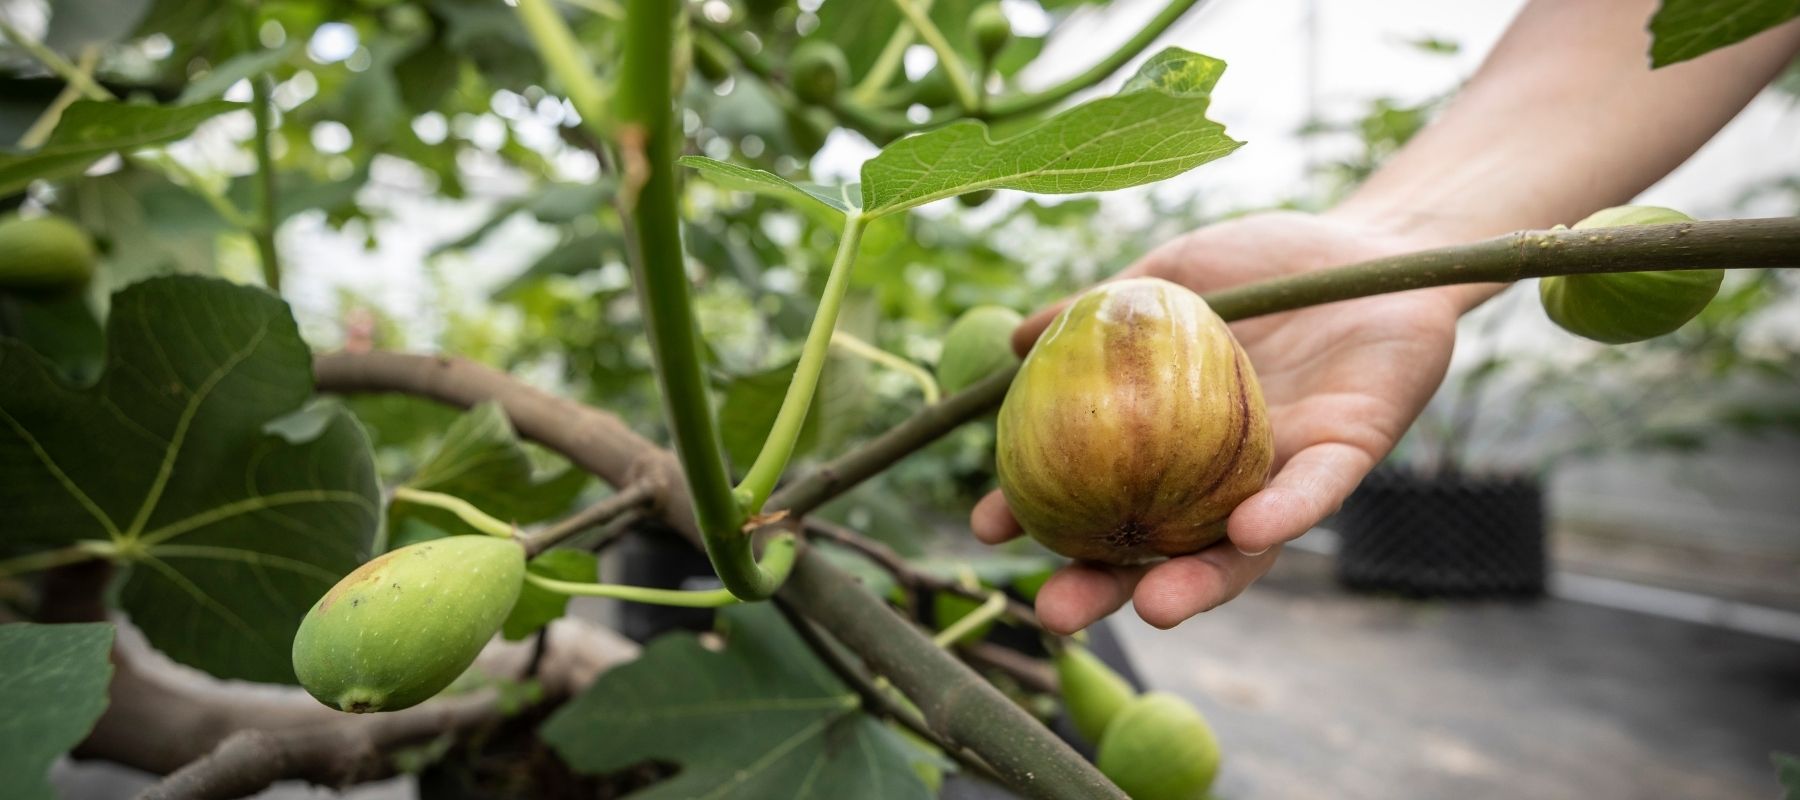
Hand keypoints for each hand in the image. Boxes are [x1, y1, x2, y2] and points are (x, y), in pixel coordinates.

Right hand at [972, 211, 1470, 632]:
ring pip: (1242, 550)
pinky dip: (1287, 514)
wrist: (1376, 245)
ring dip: (1198, 584)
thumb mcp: (1171, 277)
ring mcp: (1286, 470)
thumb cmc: (1268, 263)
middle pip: (1158, 549)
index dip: (1046, 518)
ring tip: (1153, 607)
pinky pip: (1318, 493)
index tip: (985, 529)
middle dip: (1108, 589)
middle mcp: (1226, 474)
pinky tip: (1249, 531)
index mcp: (1174, 439)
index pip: (1101, 492)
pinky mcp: (1353, 452)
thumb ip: (1098, 308)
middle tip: (1054, 613)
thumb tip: (1012, 341)